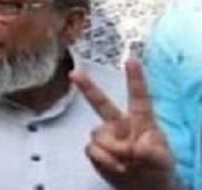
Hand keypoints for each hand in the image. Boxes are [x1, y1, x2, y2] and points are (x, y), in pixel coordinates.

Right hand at [72, 60, 177, 189]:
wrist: (142, 188)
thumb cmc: (157, 169)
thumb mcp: (163, 160)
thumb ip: (152, 151)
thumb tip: (136, 145)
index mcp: (141, 121)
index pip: (138, 98)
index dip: (135, 79)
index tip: (131, 60)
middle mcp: (120, 125)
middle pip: (101, 103)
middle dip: (87, 88)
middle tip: (74, 74)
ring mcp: (106, 137)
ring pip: (97, 135)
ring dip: (112, 152)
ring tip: (128, 164)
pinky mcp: (95, 150)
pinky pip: (91, 150)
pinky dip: (104, 161)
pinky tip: (117, 167)